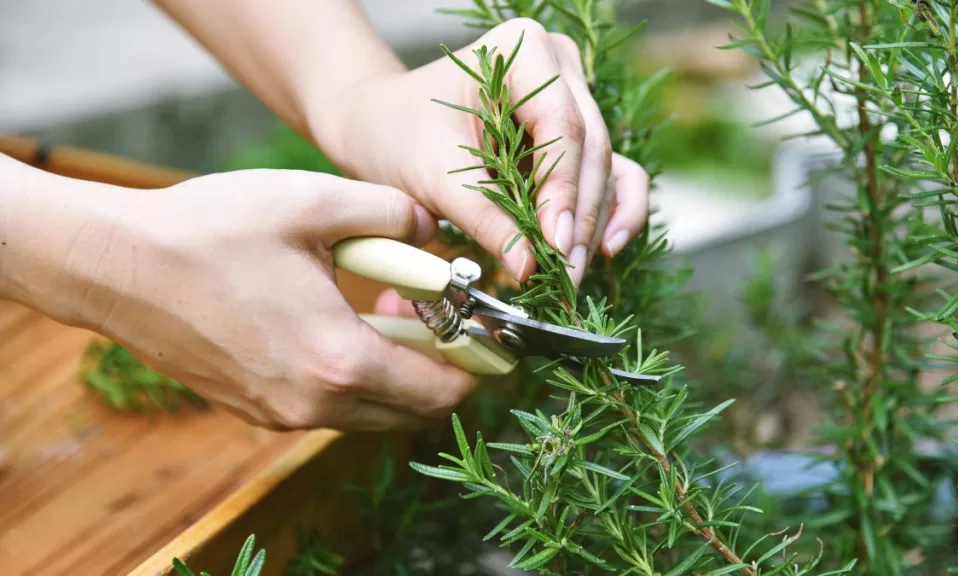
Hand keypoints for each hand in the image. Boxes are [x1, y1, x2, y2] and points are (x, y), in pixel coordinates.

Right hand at [10, 168, 475, 430]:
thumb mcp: (314, 203)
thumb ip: (393, 214)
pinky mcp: (256, 410)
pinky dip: (354, 376)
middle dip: (440, 368)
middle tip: (440, 315)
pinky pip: (331, 406)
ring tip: (389, 310)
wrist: (116, 267)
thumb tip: (433, 229)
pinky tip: (340, 323)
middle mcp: (314, 404)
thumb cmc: (210, 229)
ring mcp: (281, 414)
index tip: (489, 334)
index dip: (477, 364)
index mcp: (339, 359)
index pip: (440, 389)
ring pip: (372, 411)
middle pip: (412, 411)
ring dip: (396, 372)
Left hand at [309, 18, 650, 286]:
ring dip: (593, 225)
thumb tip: (529, 267)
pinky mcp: (576, 137)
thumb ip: (484, 219)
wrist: (380, 126)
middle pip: (591, 149)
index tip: (555, 244)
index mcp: (523, 51)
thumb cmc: (398, 136)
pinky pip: (611, 174)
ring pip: (605, 167)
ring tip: (572, 275)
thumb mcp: (434, 177)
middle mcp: (560, 68)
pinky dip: (611, 212)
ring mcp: (574, 100)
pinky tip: (604, 250)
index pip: (561, 125)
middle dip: (579, 218)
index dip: (563, 189)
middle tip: (565, 275)